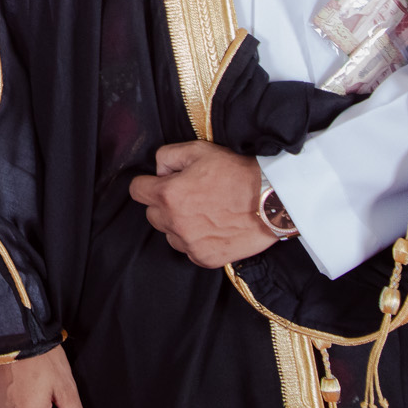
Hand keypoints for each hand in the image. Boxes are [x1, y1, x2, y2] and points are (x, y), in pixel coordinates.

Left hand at [126, 140, 274, 268]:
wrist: (271, 201)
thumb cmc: (237, 174)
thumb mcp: (198, 150)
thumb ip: (167, 156)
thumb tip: (159, 171)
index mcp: (169, 194)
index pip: (137, 191)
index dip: (148, 183)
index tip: (158, 183)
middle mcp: (175, 222)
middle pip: (152, 214)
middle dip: (165, 203)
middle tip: (190, 194)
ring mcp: (190, 243)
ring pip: (170, 234)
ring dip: (179, 224)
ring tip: (205, 211)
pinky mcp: (205, 258)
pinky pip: (189, 249)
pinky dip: (196, 240)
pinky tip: (214, 226)